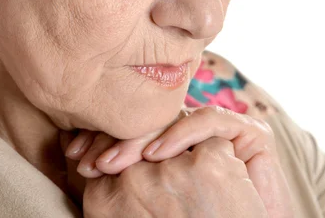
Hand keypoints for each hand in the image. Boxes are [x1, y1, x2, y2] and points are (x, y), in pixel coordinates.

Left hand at [74, 137, 269, 217]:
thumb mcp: (149, 206)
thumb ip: (123, 186)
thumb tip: (80, 165)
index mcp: (176, 147)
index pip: (138, 130)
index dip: (105, 138)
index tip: (76, 156)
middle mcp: (197, 135)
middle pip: (152, 121)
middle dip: (115, 137)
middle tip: (90, 161)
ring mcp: (222, 133)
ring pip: (176, 117)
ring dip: (140, 136)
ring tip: (114, 163)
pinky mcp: (248, 133)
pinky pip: (209, 120)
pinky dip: (180, 134)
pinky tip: (156, 156)